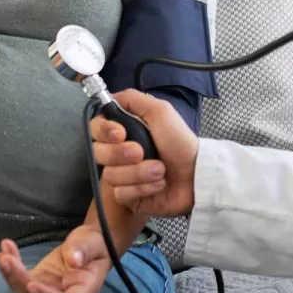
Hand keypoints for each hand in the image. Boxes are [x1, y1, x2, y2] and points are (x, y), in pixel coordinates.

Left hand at [0, 226, 109, 292]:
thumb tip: (74, 260)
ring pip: (25, 291)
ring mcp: (48, 290)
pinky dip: (12, 263)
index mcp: (84, 292)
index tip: (32, 284)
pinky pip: (21, 276)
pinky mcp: (37, 280)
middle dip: (20, 281)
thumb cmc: (95, 245)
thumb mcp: (93, 243)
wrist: (88, 245)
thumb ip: (84, 251)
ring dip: (10, 274)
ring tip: (2, 254)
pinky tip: (6, 246)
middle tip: (6, 260)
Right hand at [92, 89, 198, 217]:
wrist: (196, 174)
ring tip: (160, 169)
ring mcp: (123, 175)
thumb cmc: (180, 142)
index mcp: (124, 130)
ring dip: (139, 172)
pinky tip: (158, 183)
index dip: (104, 131)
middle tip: (142, 152)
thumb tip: (108, 96)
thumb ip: (131, 99)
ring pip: (111, 175)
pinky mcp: (129, 195)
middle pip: (98, 153)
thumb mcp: (159, 111)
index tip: (120, 133)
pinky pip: (121, 193)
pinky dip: (143, 187)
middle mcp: (119, 152)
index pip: (95, 128)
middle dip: (121, 154)